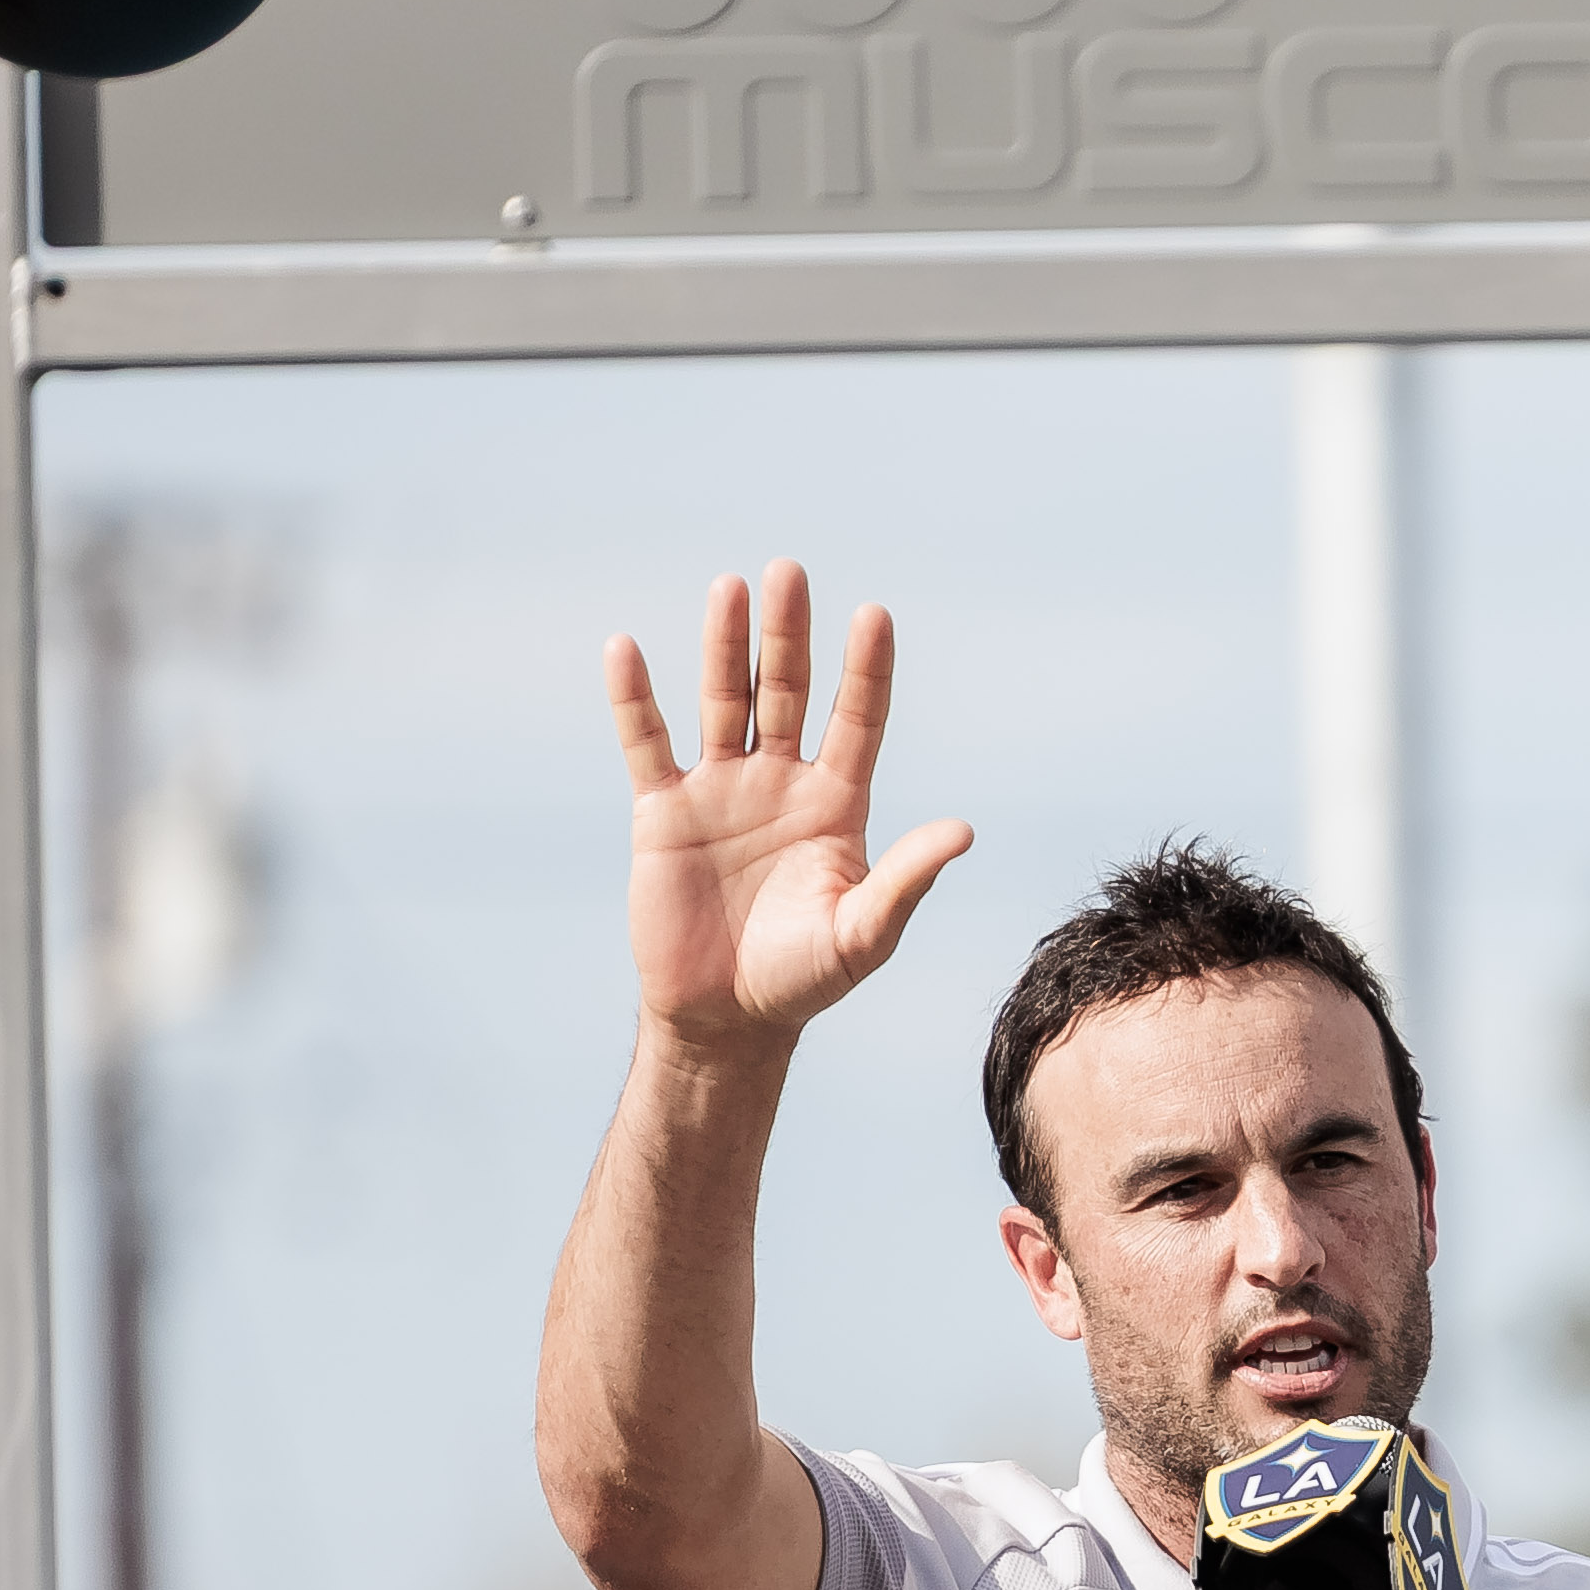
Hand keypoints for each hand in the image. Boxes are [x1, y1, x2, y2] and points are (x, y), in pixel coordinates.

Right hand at [608, 559, 973, 1056]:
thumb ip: (907, 878)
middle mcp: (780, 784)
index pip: (856, 720)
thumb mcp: (865, 933)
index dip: (865, 671)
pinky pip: (646, 742)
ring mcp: (720, 791)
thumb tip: (962, 831)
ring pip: (722, 702)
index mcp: (836, 806)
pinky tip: (627, 649)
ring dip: (725, 646)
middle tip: (791, 571)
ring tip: (731, 588)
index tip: (875, 615)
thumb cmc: (804, 979)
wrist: (726, 1018)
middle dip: (789, 636)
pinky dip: (635, 699)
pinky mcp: (663, 811)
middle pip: (786, 693)